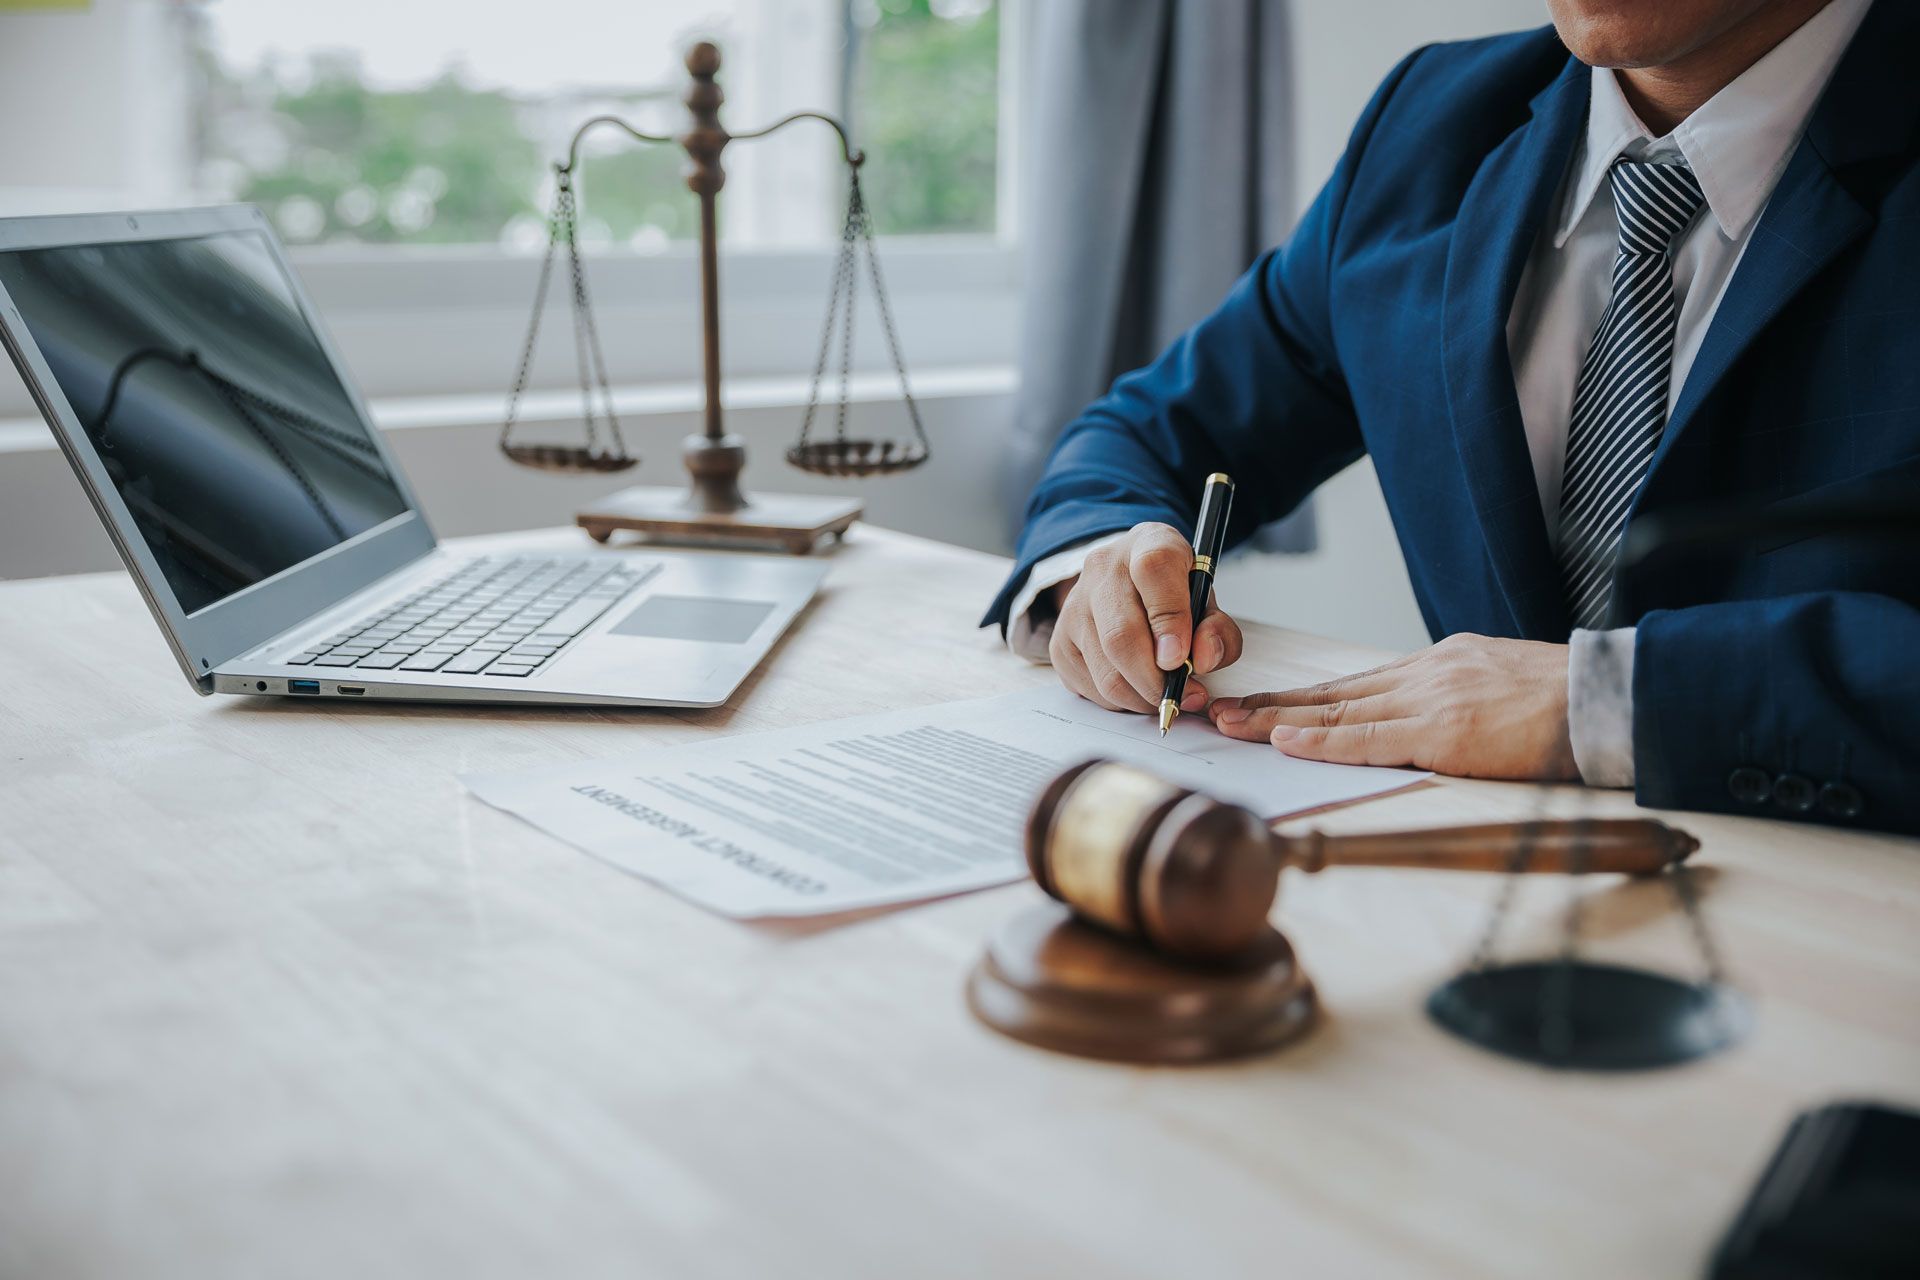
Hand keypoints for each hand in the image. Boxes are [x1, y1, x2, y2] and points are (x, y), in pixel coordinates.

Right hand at [1047, 522, 1243, 714]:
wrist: (1127, 577)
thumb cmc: (1172, 590)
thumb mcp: (1207, 598)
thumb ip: (1217, 628)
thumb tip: (1202, 660)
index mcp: (1148, 544)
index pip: (1154, 571)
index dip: (1171, 621)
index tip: (1182, 659)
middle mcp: (1103, 569)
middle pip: (1121, 636)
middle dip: (1156, 680)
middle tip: (1183, 695)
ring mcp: (1074, 605)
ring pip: (1106, 672)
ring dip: (1141, 698)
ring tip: (1163, 693)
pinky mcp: (1059, 641)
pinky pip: (1090, 687)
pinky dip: (1120, 701)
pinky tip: (1136, 688)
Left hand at [1208, 633, 1578, 779]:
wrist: (1608, 700)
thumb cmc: (1562, 704)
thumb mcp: (1494, 685)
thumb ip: (1451, 698)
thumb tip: (1420, 723)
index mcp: (1436, 665)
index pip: (1354, 685)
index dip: (1301, 697)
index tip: (1259, 703)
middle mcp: (1424, 675)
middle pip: (1332, 692)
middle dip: (1271, 703)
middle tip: (1219, 710)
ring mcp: (1431, 700)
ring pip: (1337, 711)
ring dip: (1278, 720)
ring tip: (1231, 726)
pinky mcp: (1444, 731)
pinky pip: (1369, 738)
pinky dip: (1321, 740)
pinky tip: (1285, 740)